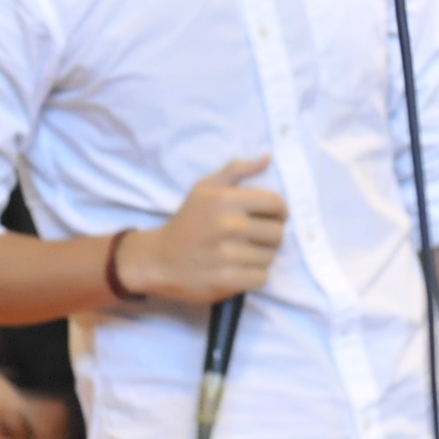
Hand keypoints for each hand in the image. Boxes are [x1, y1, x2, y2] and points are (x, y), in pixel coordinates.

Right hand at [124, 158, 285, 304]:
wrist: (159, 259)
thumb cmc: (188, 221)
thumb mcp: (205, 188)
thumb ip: (237, 170)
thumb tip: (268, 158)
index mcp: (225, 199)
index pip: (276, 204)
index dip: (279, 212)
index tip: (268, 218)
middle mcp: (228, 225)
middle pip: (278, 233)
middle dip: (270, 237)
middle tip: (253, 238)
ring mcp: (227, 255)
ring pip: (271, 257)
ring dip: (260, 258)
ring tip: (242, 255)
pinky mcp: (226, 281)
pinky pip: (262, 278)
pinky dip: (254, 276)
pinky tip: (238, 270)